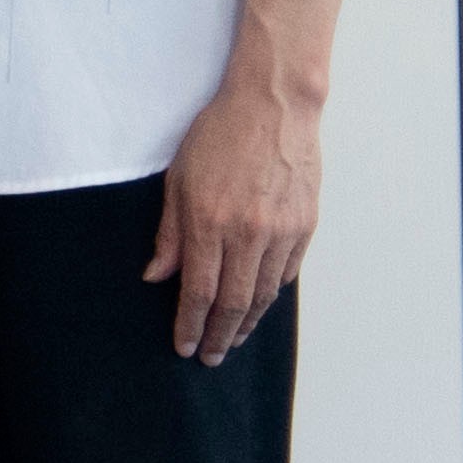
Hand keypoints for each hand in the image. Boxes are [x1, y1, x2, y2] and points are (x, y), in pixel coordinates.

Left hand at [153, 76, 318, 362]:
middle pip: (235, 302)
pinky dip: (270, 293)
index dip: (189, 324)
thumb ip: (170, 233)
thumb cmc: (218, 136)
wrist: (273, 106)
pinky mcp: (306, 225)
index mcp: (210, 221)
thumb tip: (156, 276)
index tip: (183, 345)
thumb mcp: (178, 179)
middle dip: (219, 335)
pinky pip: (286, 272)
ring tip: (230, 339)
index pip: (199, 290)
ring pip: (265, 293)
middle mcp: (249, 233)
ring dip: (247, 322)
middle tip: (208, 357)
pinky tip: (258, 305)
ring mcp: (282, 231)